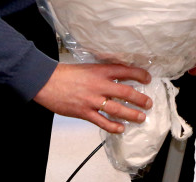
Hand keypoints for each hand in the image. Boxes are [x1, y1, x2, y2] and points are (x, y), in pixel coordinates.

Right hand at [34, 62, 152, 133]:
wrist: (47, 82)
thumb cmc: (66, 74)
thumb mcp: (88, 67)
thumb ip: (102, 72)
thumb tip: (118, 77)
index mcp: (100, 71)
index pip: (125, 71)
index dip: (139, 75)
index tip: (148, 78)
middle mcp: (99, 85)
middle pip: (125, 92)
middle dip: (140, 99)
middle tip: (149, 103)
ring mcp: (92, 100)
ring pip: (117, 109)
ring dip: (131, 114)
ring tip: (141, 117)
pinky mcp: (84, 112)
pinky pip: (102, 121)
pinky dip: (113, 126)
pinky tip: (121, 129)